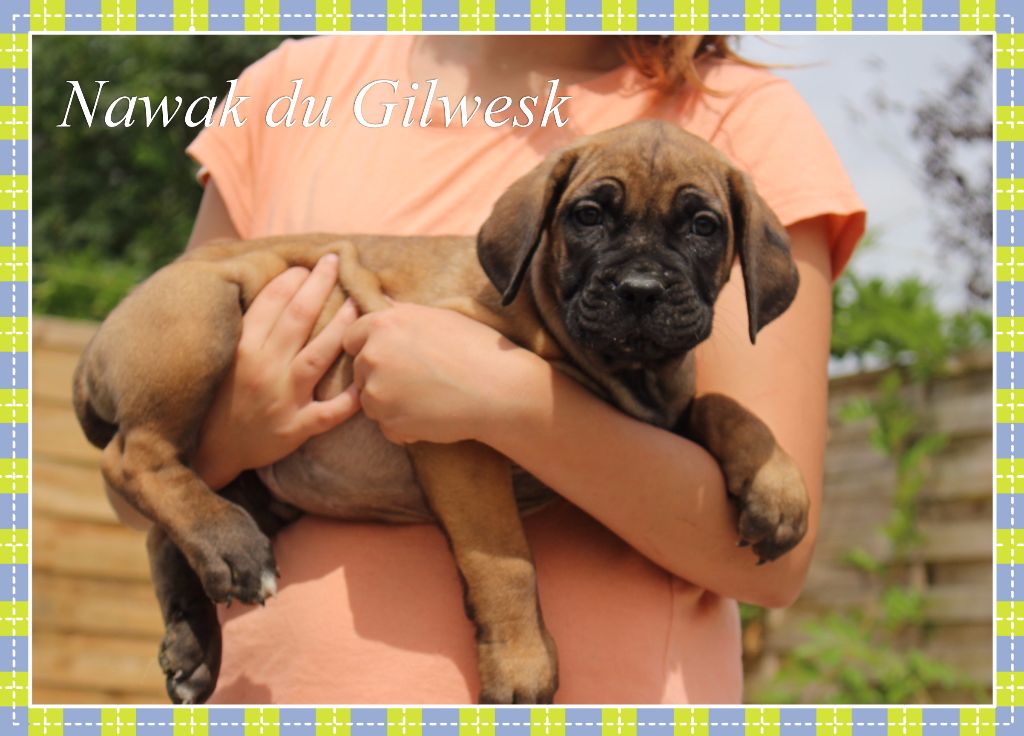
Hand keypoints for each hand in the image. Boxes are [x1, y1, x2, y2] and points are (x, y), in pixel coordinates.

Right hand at [192, 255, 361, 488]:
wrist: (211, 450)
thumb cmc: (222, 394)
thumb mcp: (225, 354)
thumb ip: (248, 324)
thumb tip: (273, 285)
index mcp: (242, 347)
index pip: (271, 301)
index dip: (294, 279)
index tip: (309, 265)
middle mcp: (262, 368)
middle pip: (299, 318)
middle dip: (321, 285)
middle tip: (338, 263)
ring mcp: (281, 399)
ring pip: (319, 355)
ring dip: (342, 327)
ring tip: (357, 304)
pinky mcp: (296, 427)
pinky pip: (330, 412)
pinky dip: (352, 398)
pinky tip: (368, 378)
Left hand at [342, 303, 544, 445]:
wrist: (499, 389)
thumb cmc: (476, 348)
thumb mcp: (437, 317)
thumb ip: (402, 314)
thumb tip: (383, 305)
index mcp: (383, 324)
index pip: (351, 338)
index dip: (370, 348)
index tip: (392, 357)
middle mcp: (373, 355)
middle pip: (360, 371)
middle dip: (381, 377)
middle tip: (418, 381)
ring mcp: (378, 391)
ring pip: (371, 402)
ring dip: (392, 404)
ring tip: (430, 399)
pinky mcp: (389, 422)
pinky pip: (388, 428)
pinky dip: (405, 428)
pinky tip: (433, 417)